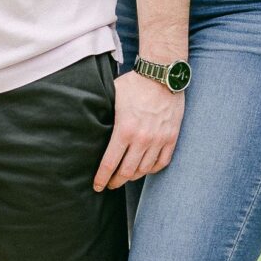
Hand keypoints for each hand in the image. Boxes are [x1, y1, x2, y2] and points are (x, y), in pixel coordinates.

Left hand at [94, 69, 182, 190]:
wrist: (162, 74)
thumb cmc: (135, 83)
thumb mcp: (113, 96)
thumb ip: (104, 114)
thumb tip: (89, 122)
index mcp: (124, 130)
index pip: (110, 163)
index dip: (102, 178)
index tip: (97, 186)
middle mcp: (142, 139)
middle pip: (126, 172)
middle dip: (115, 181)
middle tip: (110, 184)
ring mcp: (159, 140)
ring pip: (144, 170)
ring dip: (133, 177)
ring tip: (125, 177)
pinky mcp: (171, 138)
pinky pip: (162, 162)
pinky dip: (152, 169)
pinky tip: (145, 169)